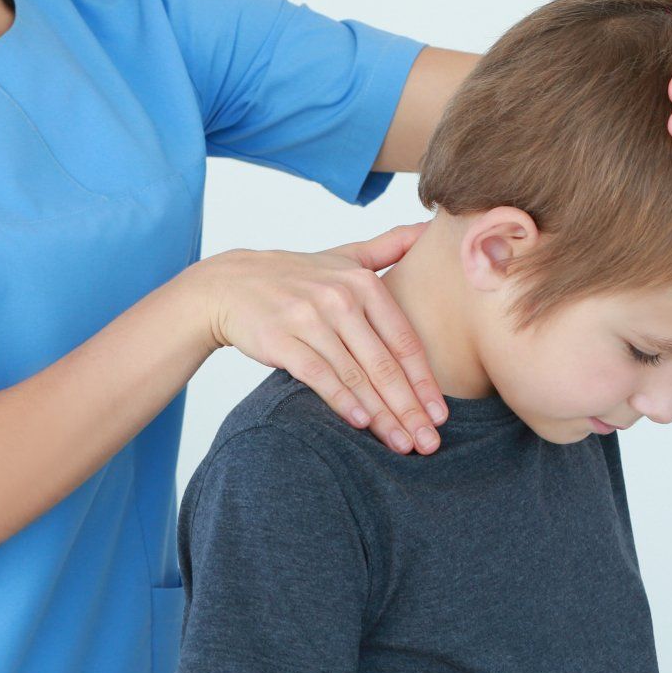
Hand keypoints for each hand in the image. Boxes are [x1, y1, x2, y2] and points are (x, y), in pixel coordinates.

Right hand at [186, 222, 447, 454]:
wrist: (230, 284)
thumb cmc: (294, 276)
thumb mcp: (343, 255)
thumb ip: (388, 247)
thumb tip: (428, 230)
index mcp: (361, 282)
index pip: (403, 340)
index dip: (425, 381)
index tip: (441, 414)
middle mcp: (339, 298)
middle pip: (384, 363)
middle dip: (409, 407)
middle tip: (430, 441)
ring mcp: (309, 318)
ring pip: (355, 375)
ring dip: (381, 414)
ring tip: (402, 443)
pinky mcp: (281, 339)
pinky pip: (318, 375)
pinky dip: (341, 400)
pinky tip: (360, 423)